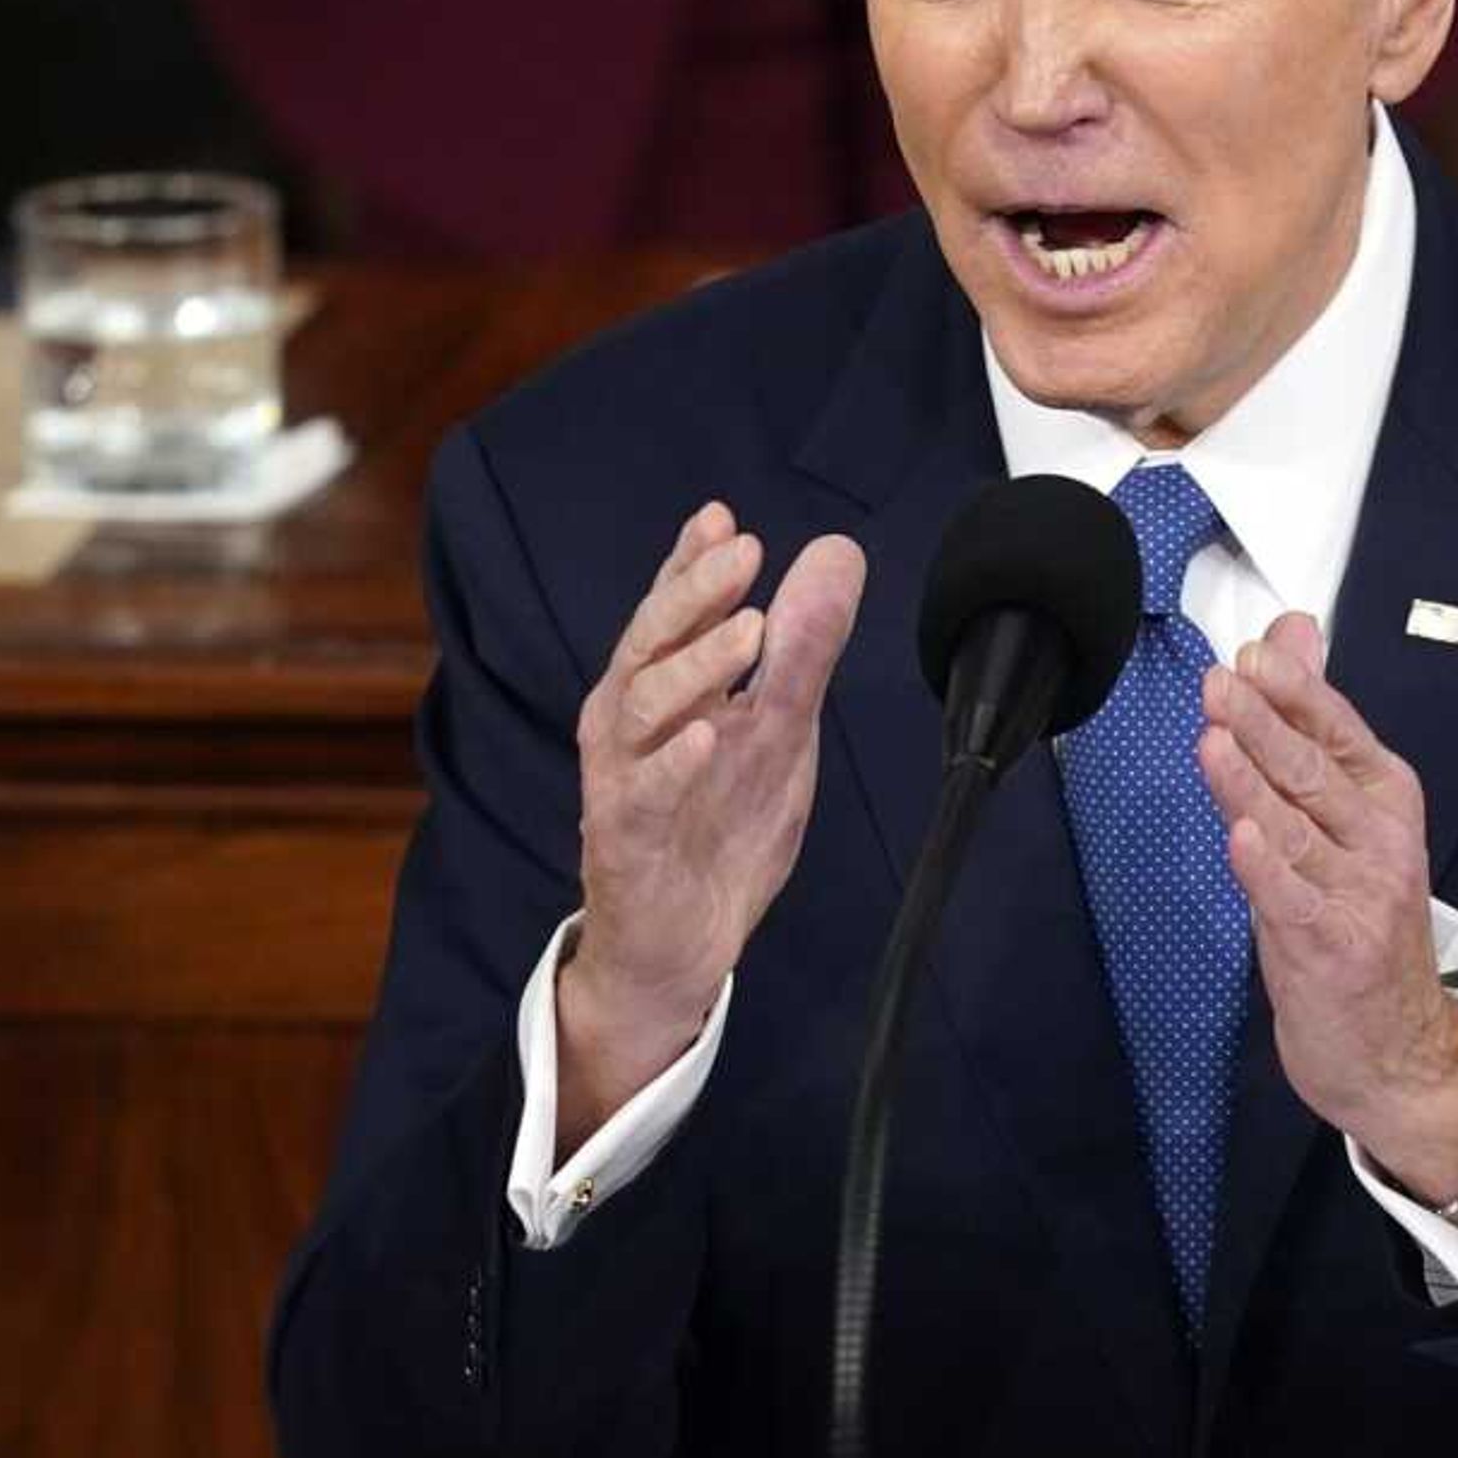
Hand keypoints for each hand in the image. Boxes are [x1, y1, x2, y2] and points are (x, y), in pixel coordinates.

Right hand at [556, 501, 865, 1145]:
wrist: (682, 939)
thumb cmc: (718, 823)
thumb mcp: (779, 726)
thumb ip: (803, 645)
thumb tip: (835, 552)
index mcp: (662, 686)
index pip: (673, 610)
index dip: (692, 562)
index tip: (724, 518)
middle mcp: (629, 722)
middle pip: (650, 641)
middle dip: (695, 593)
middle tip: (744, 552)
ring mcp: (622, 778)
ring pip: (642, 705)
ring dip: (695, 664)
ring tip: (748, 631)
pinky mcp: (624, 837)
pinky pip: (641, 795)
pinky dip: (673, 764)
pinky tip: (706, 736)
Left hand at [1195, 612, 1457, 1201]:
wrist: (1395, 1047)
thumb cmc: (1356, 921)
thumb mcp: (1338, 820)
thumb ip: (1305, 727)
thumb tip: (1290, 636)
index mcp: (1384, 800)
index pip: (1339, 731)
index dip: (1297, 692)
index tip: (1255, 654)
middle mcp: (1380, 841)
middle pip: (1314, 772)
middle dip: (1264, 724)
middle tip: (1223, 683)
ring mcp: (1359, 896)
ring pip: (1296, 829)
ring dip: (1252, 784)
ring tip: (1216, 740)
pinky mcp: (1334, 948)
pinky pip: (1293, 900)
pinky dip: (1266, 869)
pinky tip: (1241, 836)